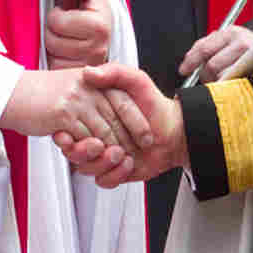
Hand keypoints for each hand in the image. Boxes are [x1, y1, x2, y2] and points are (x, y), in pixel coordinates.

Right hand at [0, 68, 151, 155]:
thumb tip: (113, 109)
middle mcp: (88, 86)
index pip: (124, 101)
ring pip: (103, 131)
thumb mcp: (72, 83)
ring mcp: (76, 99)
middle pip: (118, 118)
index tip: (147, 138)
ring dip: (112, 150)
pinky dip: (92, 152)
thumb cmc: (42, 92)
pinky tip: (96, 159)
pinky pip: (84, 138)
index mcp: (93, 79)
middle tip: (135, 156)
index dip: (138, 121)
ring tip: (118, 161)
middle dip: (129, 140)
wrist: (13, 93)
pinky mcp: (63, 114)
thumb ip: (94, 92)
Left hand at [45, 0, 112, 68]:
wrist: (101, 34)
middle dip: (52, 32)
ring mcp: (88, 68)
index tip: (63, 13)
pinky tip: (63, 55)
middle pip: (53, 41)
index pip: (58, 22)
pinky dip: (55, 62)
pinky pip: (54, 71)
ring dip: (53, 48)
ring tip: (63, 41)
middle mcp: (98, 51)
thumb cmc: (91, 13)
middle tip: (62, 29)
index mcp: (100, 27)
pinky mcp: (78, 80)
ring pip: (52, 57)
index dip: (56, 16)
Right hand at [56, 63, 187, 187]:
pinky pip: (102, 179)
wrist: (175, 132)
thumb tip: (90, 73)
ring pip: (87, 165)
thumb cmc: (155, 105)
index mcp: (94, 106)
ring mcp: (99, 149)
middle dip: (94, 151)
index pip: (76, 124)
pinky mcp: (109, 167)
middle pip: (80, 145)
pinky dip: (114, 175)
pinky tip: (127, 164)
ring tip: (122, 154)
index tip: (92, 133)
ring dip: (104, 163)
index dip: (84, 130)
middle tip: (115, 146)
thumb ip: (116, 73)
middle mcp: (93, 127)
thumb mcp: (138, 81)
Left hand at [179, 25, 252, 83]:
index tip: (184, 70)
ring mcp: (251, 58)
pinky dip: (229, 87)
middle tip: (208, 79)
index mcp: (231, 32)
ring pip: (223, 76)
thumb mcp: (228, 41)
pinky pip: (235, 84)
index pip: (204, 48)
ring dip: (219, 82)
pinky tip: (232, 83)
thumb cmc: (248, 49)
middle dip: (206, 75)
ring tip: (224, 79)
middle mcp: (241, 42)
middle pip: (212, 65)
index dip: (190, 61)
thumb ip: (208, 47)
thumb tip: (188, 62)